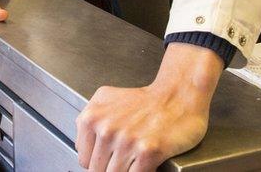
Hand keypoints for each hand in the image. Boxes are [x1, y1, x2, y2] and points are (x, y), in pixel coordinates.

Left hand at [75, 43, 221, 170]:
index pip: (83, 158)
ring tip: (133, 160)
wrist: (177, 96)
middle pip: (97, 170)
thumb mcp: (106, 99)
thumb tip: (83, 147)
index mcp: (92, 118)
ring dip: (124, 171)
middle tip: (123, 160)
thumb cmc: (145, 101)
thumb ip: (90, 120)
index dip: (96, 162)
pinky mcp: (147, 152)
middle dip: (109, 168)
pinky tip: (144, 164)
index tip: (106, 159)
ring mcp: (126, 141)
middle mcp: (106, 129)